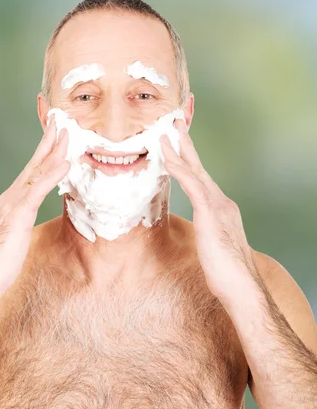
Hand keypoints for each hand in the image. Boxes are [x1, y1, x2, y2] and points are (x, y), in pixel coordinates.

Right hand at [0, 114, 70, 288]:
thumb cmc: (2, 261)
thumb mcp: (17, 234)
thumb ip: (23, 220)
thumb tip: (27, 216)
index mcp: (13, 200)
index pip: (32, 171)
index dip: (44, 153)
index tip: (56, 136)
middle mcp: (11, 196)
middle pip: (34, 164)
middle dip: (48, 142)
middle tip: (61, 122)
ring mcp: (13, 202)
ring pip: (36, 171)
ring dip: (53, 151)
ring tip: (66, 134)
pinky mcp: (18, 213)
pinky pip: (38, 189)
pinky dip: (51, 174)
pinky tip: (64, 163)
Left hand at [160, 118, 259, 305]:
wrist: (241, 285)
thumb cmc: (226, 273)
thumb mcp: (211, 246)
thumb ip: (206, 232)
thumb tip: (200, 232)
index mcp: (219, 208)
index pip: (201, 178)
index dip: (189, 160)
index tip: (178, 144)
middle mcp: (221, 202)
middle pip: (199, 167)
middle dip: (185, 144)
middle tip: (174, 123)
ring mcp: (218, 206)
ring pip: (195, 171)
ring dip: (179, 151)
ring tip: (166, 132)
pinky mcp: (212, 214)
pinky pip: (193, 186)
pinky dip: (180, 171)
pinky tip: (168, 160)